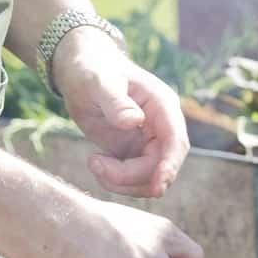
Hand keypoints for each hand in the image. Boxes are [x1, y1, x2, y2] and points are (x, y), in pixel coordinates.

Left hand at [50, 28, 189, 197]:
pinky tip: (95, 162)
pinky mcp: (134, 152)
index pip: (176, 141)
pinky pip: (133, 178)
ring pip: (149, 177)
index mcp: (162, 106)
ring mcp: (149, 141)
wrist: (80, 72)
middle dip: (134, 176)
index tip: (156, 187)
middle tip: (98, 167)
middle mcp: (161, 126)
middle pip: (162, 165)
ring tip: (93, 162)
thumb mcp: (100, 82)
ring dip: (122, 182)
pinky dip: (115, 180)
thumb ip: (116, 102)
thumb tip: (134, 121)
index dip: (169, 166)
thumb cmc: (93, 70)